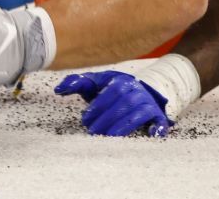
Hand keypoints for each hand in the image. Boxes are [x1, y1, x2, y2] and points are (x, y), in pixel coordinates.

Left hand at [55, 70, 173, 136]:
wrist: (138, 90)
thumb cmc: (110, 89)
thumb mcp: (95, 84)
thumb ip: (77, 83)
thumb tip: (58, 89)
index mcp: (121, 80)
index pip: (112, 91)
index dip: (99, 105)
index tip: (85, 119)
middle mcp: (137, 90)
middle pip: (124, 103)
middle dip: (108, 118)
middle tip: (93, 132)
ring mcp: (148, 103)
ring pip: (138, 114)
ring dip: (124, 126)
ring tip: (109, 137)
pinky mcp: (157, 116)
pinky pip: (160, 122)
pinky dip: (158, 128)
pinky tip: (151, 135)